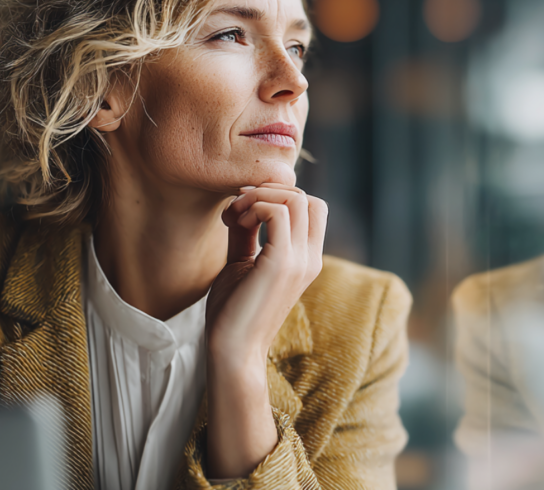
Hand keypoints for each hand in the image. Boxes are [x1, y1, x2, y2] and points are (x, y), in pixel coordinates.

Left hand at [204, 182, 327, 477]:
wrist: (232, 351)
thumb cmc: (234, 311)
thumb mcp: (243, 262)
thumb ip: (248, 233)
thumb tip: (245, 203)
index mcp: (306, 258)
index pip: (311, 206)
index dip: (278, 196)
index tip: (243, 211)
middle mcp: (310, 258)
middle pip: (307, 197)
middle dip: (268, 191)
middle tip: (238, 210)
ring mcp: (299, 260)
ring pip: (295, 198)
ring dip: (260, 197)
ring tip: (237, 217)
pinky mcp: (281, 263)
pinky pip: (278, 212)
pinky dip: (255, 207)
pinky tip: (237, 224)